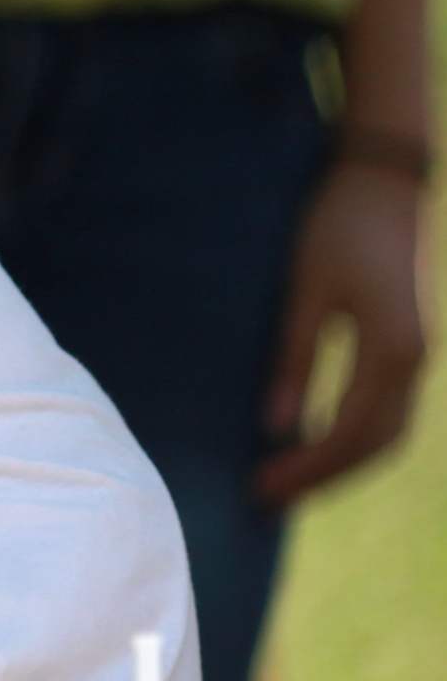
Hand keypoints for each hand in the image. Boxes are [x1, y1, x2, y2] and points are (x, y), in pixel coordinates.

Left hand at [256, 159, 429, 506]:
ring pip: (389, 433)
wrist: (384, 184)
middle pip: (375, 444)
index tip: (260, 486)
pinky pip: (390, 411)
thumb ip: (295, 358)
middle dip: (323, 475)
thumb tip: (277, 426)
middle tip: (266, 496)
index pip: (349, 432)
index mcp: (392, 351)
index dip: (305, 466)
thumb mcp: (306, 290)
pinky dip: (356, 437)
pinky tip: (317, 443)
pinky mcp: (410, 347)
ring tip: (288, 480)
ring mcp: (419, 357)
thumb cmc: (337, 227)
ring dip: (341, 462)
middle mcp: (416, 363)